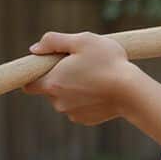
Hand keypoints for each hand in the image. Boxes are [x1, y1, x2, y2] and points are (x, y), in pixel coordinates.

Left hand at [22, 31, 138, 125]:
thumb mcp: (82, 40)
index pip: (28, 84)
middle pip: (50, 89)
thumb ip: (53, 41)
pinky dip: (86, 100)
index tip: (48, 65)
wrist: (132, 92)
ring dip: (74, 89)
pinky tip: (101, 90)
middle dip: (60, 78)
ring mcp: (72, 113)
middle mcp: (57, 102)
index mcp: (52, 83)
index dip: (35, 73)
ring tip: (95, 76)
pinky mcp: (85, 120)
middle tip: (80, 65)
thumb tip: (34, 49)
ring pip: (65, 98)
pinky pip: (79, 108)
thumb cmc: (108, 62)